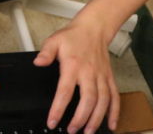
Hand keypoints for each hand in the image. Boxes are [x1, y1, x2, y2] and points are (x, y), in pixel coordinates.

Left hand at [34, 16, 118, 133]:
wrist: (94, 28)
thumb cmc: (73, 36)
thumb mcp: (54, 40)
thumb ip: (46, 53)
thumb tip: (38, 62)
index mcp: (73, 66)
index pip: (65, 91)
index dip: (58, 108)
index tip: (53, 121)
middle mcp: (89, 73)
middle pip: (88, 100)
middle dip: (81, 118)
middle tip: (72, 130)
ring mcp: (101, 76)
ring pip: (103, 101)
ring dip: (96, 119)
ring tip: (88, 132)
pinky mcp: (109, 78)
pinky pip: (115, 97)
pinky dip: (115, 112)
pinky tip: (111, 125)